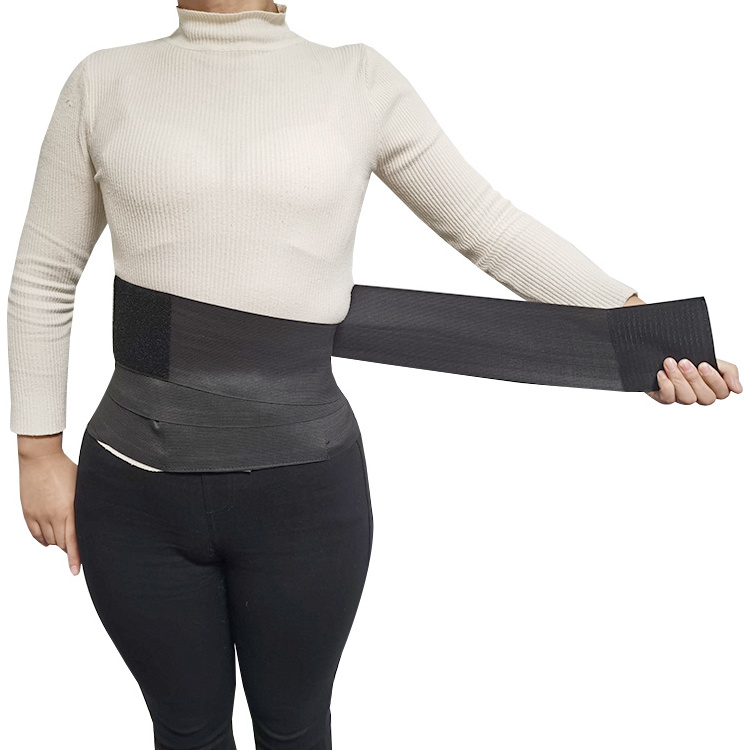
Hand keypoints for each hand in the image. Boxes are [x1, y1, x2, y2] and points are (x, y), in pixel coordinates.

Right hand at [18, 447, 81, 574]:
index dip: (75, 557)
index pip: (73, 540)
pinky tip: (49, 538)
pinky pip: (35, 534)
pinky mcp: (28, 512)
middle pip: (61, 543)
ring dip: (58, 542)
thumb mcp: (82, 487)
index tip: (76, 570)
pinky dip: (43, 539)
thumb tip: (95, 518)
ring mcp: (38, 514)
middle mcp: (52, 515)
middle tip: (76, 548)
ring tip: (64, 535)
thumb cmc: (65, 468)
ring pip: (49, 540)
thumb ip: (86, 505)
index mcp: (69, 509)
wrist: (40, 457)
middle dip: (70, 548)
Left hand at [646, 357, 741, 404]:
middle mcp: (699, 395)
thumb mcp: (713, 360)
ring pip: (687, 398)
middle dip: (694, 378)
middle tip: (684, 362)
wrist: (662, 355)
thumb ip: (729, 372)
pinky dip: (665, 385)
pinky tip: (662, 374)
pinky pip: (668, 398)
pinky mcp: (665, 398)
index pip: (722, 391)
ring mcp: (682, 398)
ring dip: (678, 379)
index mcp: (713, 388)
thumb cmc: (690, 357)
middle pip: (705, 397)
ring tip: (669, 363)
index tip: (703, 364)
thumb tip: (738, 389)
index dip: (713, 379)